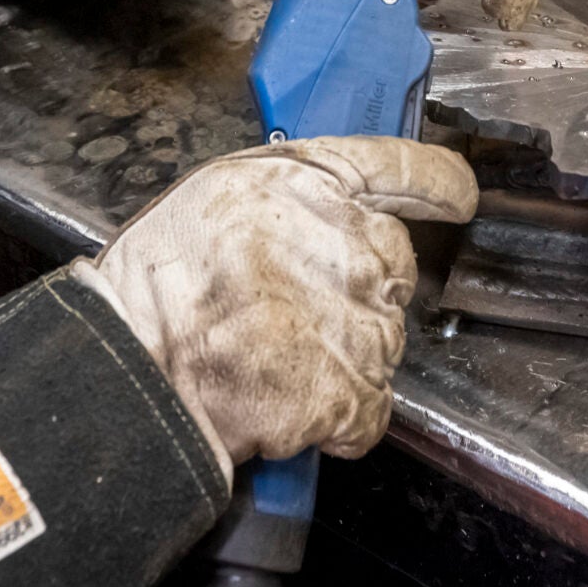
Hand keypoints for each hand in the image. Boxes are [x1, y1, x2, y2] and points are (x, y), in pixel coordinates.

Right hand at [74, 136, 477, 474]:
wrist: (131, 364)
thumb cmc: (158, 281)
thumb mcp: (221, 193)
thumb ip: (296, 195)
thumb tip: (343, 211)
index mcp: (312, 183)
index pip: (405, 169)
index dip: (439, 184)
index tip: (456, 198)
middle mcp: (350, 245)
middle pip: (397, 268)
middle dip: (361, 292)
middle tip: (293, 311)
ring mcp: (355, 320)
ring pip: (384, 342)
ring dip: (344, 357)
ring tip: (274, 358)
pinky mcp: (350, 389)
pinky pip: (370, 410)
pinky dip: (338, 417)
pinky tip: (290, 403)